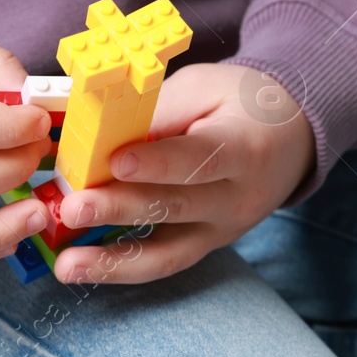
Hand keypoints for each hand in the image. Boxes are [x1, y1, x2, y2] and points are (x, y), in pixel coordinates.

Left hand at [53, 62, 316, 283]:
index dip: (159, 161)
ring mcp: (223, 229)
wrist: (289, 139)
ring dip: (114, 260)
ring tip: (66, 264)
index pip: (201, 158)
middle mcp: (238, 197)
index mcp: (244, 147)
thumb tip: (99, 133)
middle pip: (177, 206)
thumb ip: (160, 112)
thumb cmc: (240, 103)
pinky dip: (119, 268)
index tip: (116, 161)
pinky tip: (80, 268)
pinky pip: (163, 262)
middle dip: (120, 209)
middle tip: (72, 207)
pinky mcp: (206, 245)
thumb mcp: (205, 88)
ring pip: (169, 252)